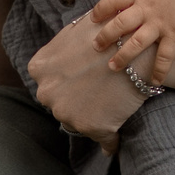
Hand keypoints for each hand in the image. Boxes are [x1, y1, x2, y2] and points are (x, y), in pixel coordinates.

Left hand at [26, 16, 147, 146]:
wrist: (135, 48)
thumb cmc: (108, 35)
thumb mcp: (74, 32)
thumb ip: (60, 49)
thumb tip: (60, 55)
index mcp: (39, 68)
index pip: (48, 81)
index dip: (67, 79)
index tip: (83, 76)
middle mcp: (46, 91)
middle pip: (59, 101)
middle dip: (76, 97)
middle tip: (98, 89)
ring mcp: (65, 111)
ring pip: (77, 120)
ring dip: (91, 116)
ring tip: (112, 104)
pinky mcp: (89, 126)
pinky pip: (101, 140)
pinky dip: (108, 142)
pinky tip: (114, 142)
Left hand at [90, 0, 174, 82]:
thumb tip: (127, 2)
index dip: (102, 8)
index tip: (93, 18)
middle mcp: (147, 10)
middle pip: (120, 24)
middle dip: (105, 36)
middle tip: (96, 47)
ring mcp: (160, 25)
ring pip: (136, 43)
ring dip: (122, 56)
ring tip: (112, 66)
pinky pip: (164, 57)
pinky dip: (159, 71)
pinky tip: (154, 82)